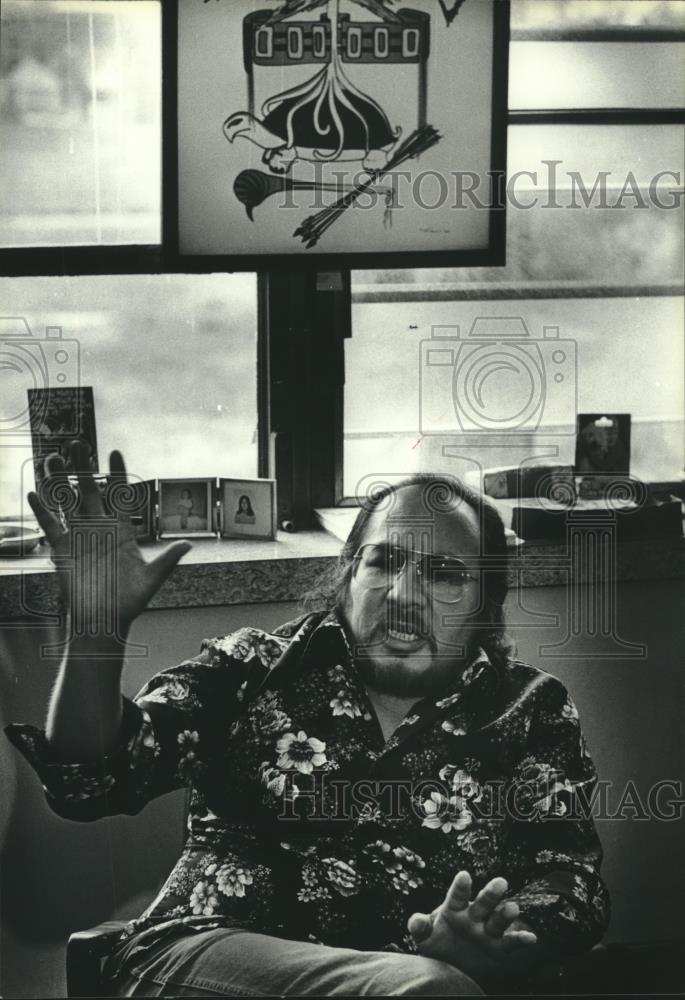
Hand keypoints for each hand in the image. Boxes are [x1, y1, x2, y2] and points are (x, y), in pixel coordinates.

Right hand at [28, 443, 190, 638]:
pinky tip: (33, 493)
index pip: (119, 495)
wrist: (105, 621)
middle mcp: (100, 528)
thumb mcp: (152, 578)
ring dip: (60, 482)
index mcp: (122, 530)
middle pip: (90, 491)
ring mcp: (80, 537)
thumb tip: (189, 544)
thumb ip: (168, 559)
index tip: (113, 451)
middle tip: (78, 443)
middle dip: (84, 468)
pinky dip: (42, 511)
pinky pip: (50, 526)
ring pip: (68, 503)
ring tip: (52, 458)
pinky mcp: (63, 550)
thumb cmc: (130, 601)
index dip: (117, 473)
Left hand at [408, 871, 537, 983]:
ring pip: (498, 920)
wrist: (452, 964)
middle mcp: (474, 916)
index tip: (464, 875)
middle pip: (483, 903)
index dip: (460, 886)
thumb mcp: (426, 936)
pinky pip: (511, 943)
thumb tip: (416, 921)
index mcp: (455, 908)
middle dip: (491, 894)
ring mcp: (488, 931)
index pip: (457, 895)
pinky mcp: (499, 948)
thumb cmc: (438, 942)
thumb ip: (420, 927)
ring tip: (513, 908)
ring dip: (505, 914)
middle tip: (501, 882)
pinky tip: (531, 938)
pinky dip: (522, 940)